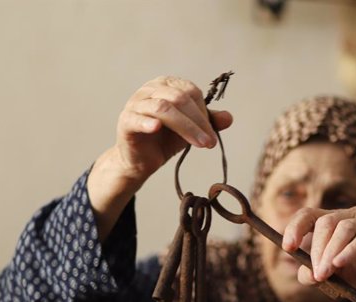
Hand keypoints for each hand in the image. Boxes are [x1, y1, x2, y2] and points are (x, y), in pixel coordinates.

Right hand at [113, 76, 232, 182]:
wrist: (141, 161)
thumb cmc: (165, 140)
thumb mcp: (191, 130)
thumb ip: (208, 122)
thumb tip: (229, 118)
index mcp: (166, 85)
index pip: (190, 91)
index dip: (204, 112)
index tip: (212, 133)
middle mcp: (150, 89)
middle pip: (179, 98)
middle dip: (198, 121)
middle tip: (211, 142)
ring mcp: (135, 103)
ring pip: (163, 108)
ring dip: (185, 127)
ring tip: (200, 144)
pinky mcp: (126, 121)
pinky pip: (137, 119)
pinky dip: (148, 122)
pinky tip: (157, 128)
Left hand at [281, 206, 355, 301]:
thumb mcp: (329, 278)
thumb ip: (312, 274)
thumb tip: (307, 272)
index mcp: (333, 221)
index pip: (308, 215)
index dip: (295, 228)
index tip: (288, 248)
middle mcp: (351, 216)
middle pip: (325, 222)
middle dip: (316, 250)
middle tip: (316, 274)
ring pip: (343, 228)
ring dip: (330, 252)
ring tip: (325, 274)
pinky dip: (349, 252)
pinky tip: (340, 264)